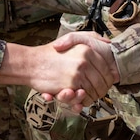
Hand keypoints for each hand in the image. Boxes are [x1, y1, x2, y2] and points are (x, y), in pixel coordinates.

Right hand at [0, 32, 117, 110]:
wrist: (31, 63)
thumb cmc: (50, 53)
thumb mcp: (71, 39)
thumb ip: (90, 38)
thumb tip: (109, 44)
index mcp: (87, 49)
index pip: (107, 69)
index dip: (106, 79)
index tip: (102, 83)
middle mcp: (85, 60)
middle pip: (103, 82)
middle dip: (100, 90)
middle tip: (94, 92)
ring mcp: (78, 73)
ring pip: (95, 91)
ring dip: (91, 97)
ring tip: (82, 95)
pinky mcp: (71, 84)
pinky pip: (84, 97)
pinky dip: (81, 101)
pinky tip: (74, 96)